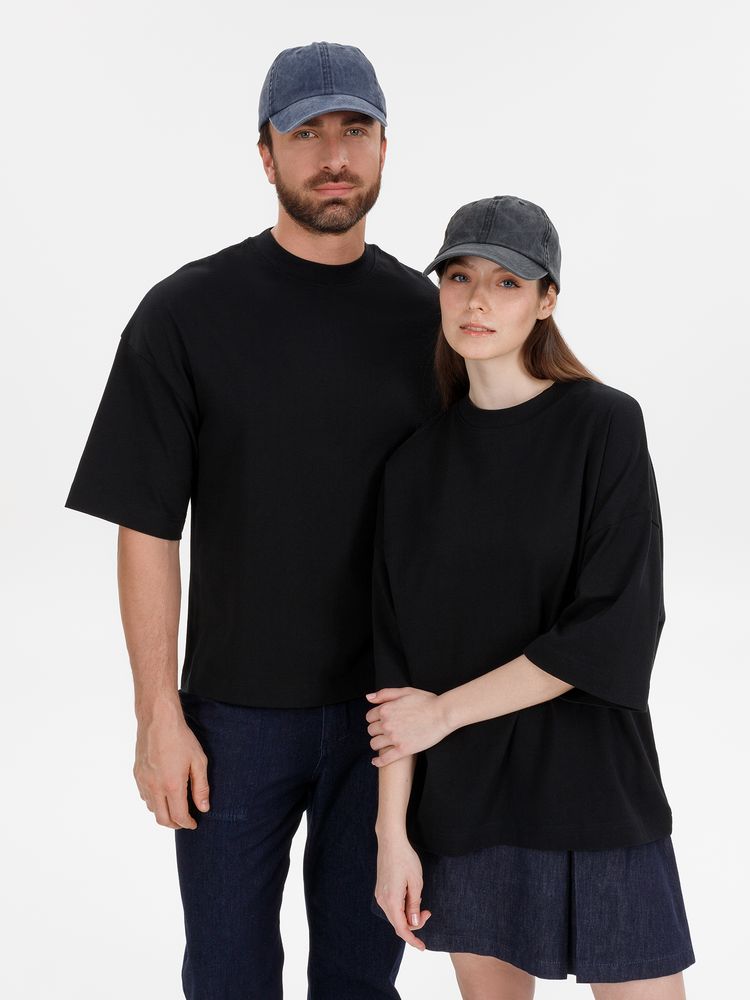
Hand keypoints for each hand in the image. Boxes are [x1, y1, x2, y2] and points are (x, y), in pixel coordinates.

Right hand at [133, 697, 209, 828]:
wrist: (158, 720)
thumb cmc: (181, 738)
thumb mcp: (198, 761)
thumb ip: (201, 787)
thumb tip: (203, 808)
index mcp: (172, 785)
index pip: (178, 816)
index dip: (187, 824)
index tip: (194, 823)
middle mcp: (154, 787)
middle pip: (162, 818)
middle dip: (175, 824)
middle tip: (185, 821)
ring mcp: (143, 781)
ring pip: (151, 808)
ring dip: (163, 812)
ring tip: (175, 807)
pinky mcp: (137, 774)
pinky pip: (144, 796)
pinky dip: (154, 801)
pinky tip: (163, 793)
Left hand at [365, 687, 451, 765]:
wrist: (442, 714)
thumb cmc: (426, 702)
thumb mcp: (405, 691)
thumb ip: (384, 694)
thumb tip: (368, 698)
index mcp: (386, 709)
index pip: (369, 717)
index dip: (375, 719)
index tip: (381, 721)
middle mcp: (387, 724)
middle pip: (371, 731)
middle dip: (376, 730)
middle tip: (385, 731)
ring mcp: (394, 738)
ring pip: (375, 744)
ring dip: (377, 743)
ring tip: (384, 743)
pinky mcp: (403, 750)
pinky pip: (385, 759)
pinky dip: (378, 761)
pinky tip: (376, 761)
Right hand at [375, 832, 430, 949]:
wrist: (390, 841)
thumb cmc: (405, 859)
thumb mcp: (416, 883)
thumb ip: (414, 905)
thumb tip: (413, 924)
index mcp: (391, 901)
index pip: (402, 929)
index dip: (413, 940)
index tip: (423, 947)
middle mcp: (382, 900)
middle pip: (398, 923)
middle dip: (414, 924)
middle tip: (428, 911)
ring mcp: (379, 895)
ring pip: (395, 915)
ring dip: (408, 915)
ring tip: (420, 902)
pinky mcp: (380, 889)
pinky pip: (391, 906)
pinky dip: (402, 908)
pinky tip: (410, 897)